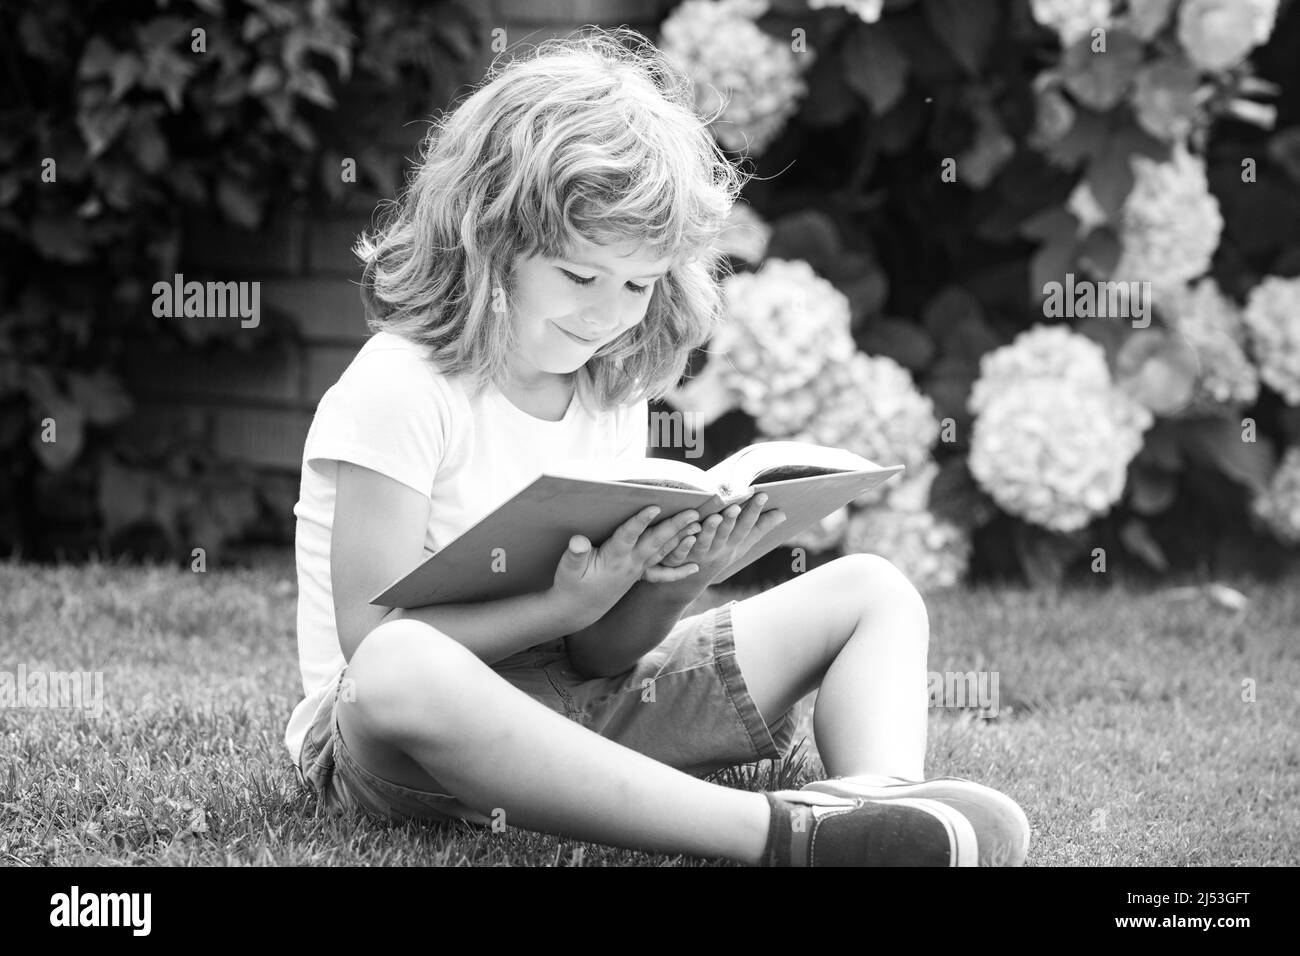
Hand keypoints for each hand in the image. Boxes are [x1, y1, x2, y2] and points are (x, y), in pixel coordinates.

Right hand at [550, 505, 701, 624]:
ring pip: (663, 552)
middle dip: (675, 526)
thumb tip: (579, 541)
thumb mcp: (567, 569)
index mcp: (613, 559)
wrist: (577, 610)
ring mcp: (637, 571)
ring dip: (682, 538)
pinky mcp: (639, 575)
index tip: (654, 506)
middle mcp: (630, 564)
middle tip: (693, 511)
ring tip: (700, 525)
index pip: (629, 536)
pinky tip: (696, 567)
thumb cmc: (570, 585)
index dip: (640, 521)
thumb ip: (575, 555)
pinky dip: (680, 571)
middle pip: (655, 541)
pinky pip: (662, 573)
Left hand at [650, 492, 786, 589]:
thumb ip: (759, 528)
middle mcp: (718, 549)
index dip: (755, 511)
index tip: (763, 494)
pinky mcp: (679, 558)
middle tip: (736, 506)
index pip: (746, 527)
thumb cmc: (719, 555)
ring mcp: (699, 554)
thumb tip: (783, 513)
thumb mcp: (741, 545)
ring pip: (706, 542)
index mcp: (734, 544)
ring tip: (715, 517)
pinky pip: (682, 552)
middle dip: (732, 520)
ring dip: (711, 530)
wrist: (689, 583)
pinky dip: (685, 544)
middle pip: (726, 534)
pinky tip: (687, 534)